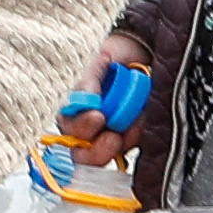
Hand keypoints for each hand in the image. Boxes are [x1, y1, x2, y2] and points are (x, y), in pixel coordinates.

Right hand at [62, 37, 153, 167]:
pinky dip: (137, 137)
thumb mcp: (100, 62)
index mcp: (75, 112)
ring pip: (108, 156)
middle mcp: (89, 130)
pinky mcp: (131, 139)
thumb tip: (87, 100)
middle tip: (114, 137)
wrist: (141, 57)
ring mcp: (110, 136)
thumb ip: (88, 82)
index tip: (98, 116)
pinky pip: (131, 148)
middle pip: (84, 154)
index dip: (82, 127)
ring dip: (122, 142)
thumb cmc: (115, 59)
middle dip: (98, 150)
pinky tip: (141, 120)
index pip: (70, 130)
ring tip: (135, 120)